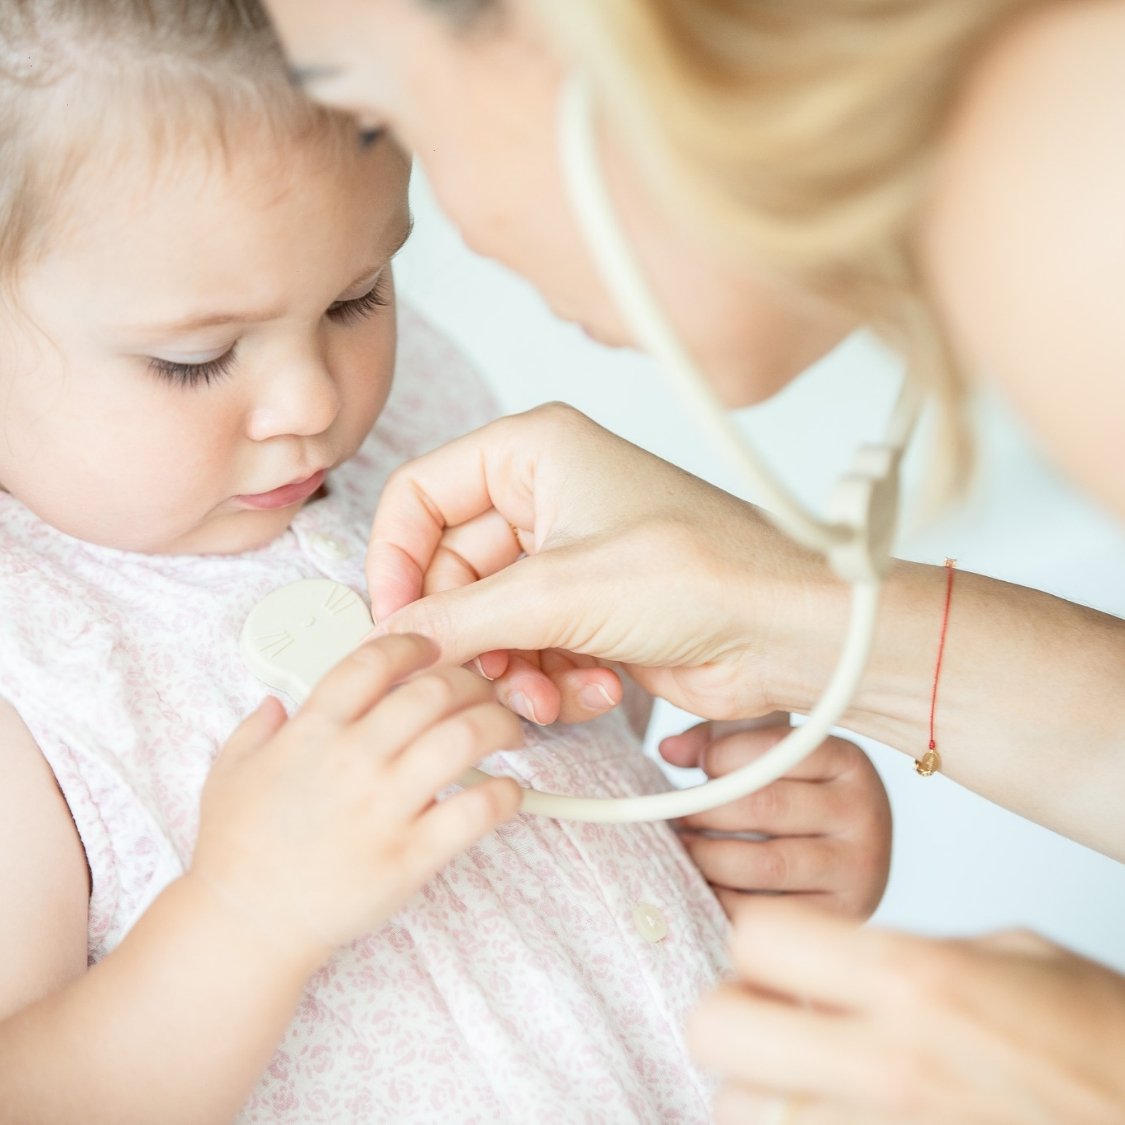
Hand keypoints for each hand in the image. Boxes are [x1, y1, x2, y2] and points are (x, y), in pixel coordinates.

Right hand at [190, 635, 521, 966]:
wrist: (245, 926)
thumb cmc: (237, 850)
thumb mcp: (230, 773)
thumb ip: (256, 729)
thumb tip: (276, 703)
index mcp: (313, 731)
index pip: (373, 661)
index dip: (412, 644)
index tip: (433, 648)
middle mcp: (353, 759)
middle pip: (434, 691)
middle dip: (470, 682)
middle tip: (482, 693)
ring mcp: (384, 807)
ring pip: (463, 738)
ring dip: (497, 726)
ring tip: (508, 733)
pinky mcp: (410, 856)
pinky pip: (475, 811)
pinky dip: (504, 794)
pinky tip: (509, 791)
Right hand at [367, 403, 826, 722]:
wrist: (788, 632)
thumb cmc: (701, 574)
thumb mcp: (560, 591)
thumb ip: (461, 616)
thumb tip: (395, 640)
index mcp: (533, 452)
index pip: (420, 495)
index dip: (395, 560)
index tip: (396, 624)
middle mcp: (546, 496)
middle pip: (451, 571)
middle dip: (467, 636)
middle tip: (475, 680)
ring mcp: (568, 557)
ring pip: (489, 620)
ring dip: (510, 670)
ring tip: (545, 696)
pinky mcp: (589, 610)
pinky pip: (530, 649)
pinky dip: (549, 680)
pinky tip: (593, 691)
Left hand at [660, 719, 890, 919]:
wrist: (846, 865)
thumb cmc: (795, 800)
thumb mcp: (769, 757)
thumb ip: (719, 741)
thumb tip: (669, 750)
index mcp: (848, 761)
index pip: (776, 748)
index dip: (722, 755)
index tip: (700, 766)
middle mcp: (864, 813)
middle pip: (764, 806)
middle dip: (706, 811)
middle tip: (679, 816)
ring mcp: (859, 869)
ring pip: (765, 864)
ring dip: (708, 857)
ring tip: (687, 848)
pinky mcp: (842, 917)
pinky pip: (768, 912)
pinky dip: (725, 900)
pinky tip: (708, 885)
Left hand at [687, 900, 1124, 1122]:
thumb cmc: (1110, 1050)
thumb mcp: (1020, 960)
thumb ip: (914, 951)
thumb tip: (845, 956)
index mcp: (918, 981)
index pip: (758, 937)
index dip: (765, 940)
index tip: (788, 954)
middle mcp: (886, 1064)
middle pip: (716, 1027)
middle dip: (735, 1016)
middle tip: (777, 1020)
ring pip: (737, 1112)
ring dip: (760, 1092)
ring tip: (807, 1082)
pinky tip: (838, 1115)